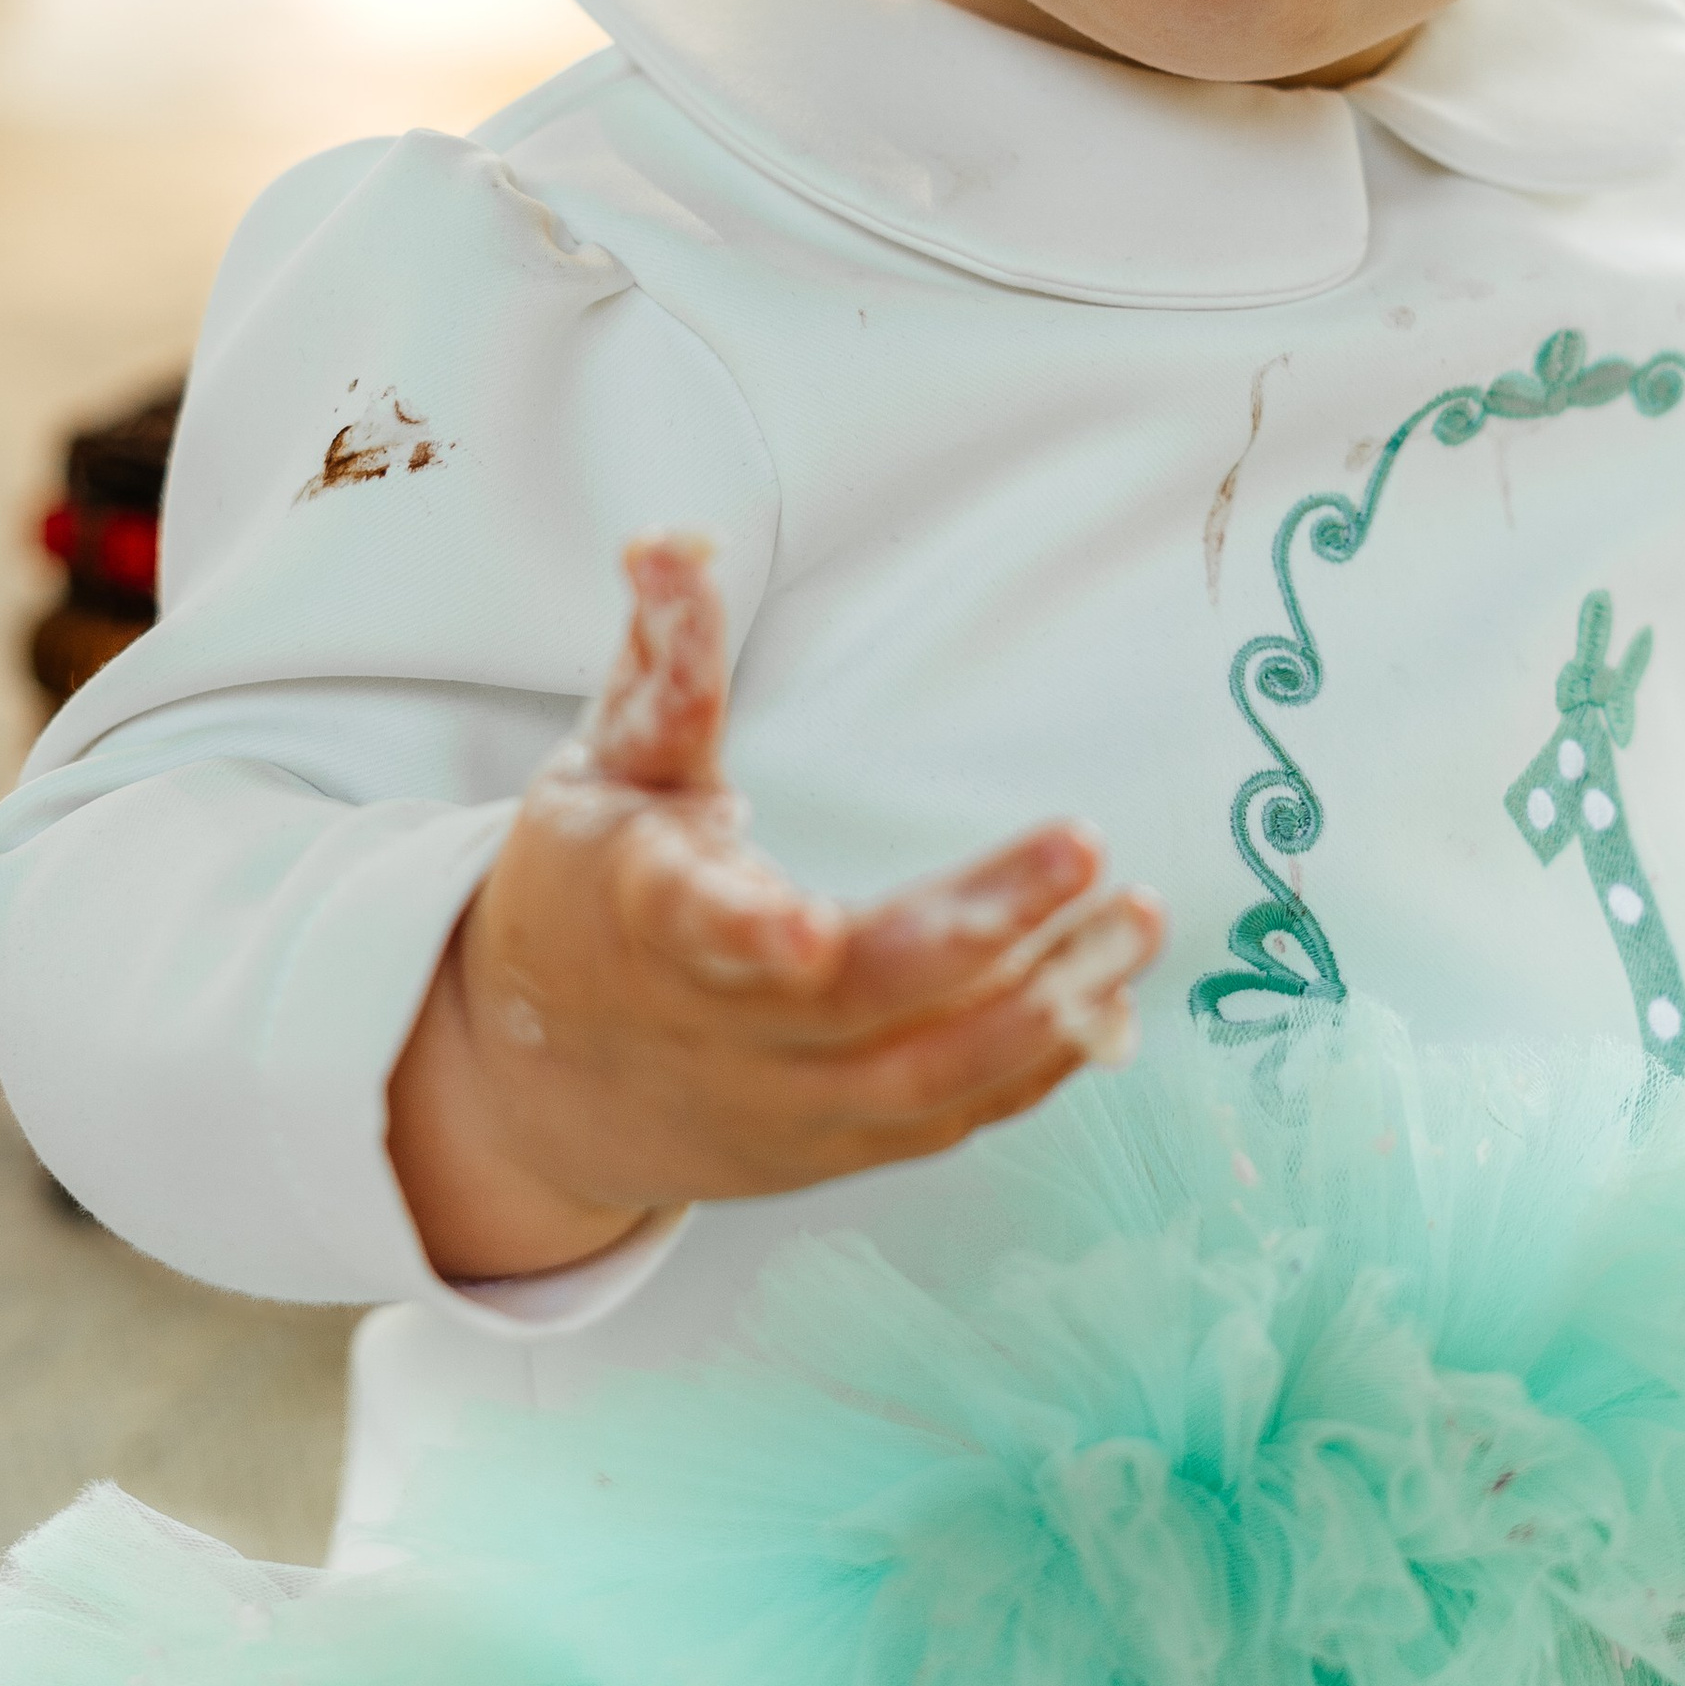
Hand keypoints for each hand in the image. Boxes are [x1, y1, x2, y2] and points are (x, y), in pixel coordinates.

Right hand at [387, 536, 1161, 1280]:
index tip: (804, 932)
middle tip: (1084, 846)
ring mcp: (782, 1100)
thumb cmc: (587, 894)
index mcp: (644, 916)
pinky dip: (1037, 1067)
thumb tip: (675, 540)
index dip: (743, 935)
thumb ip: (663, 663)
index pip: (693, 928)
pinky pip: (950, 1118)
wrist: (545, 1084)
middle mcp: (717, 1025)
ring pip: (922, 1077)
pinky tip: (1111, 994)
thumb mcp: (608, 769)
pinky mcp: (838, 1145)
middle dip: (977, 934)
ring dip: (1045, 1006)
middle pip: (855, 1003)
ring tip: (1139, 921)